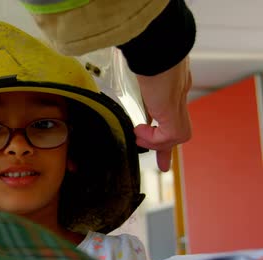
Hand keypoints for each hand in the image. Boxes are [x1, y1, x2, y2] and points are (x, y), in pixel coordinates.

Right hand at [134, 56, 192, 171]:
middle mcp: (179, 93)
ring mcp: (178, 103)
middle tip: (162, 165)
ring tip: (137, 134)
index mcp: (171, 83)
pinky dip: (152, 138)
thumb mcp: (139, 66)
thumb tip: (127, 64)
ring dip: (156, 141)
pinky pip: (168, 136)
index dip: (165, 128)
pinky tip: (139, 129)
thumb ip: (136, 73)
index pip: (172, 110)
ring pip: (177, 135)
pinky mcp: (173, 113)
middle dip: (166, 148)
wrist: (157, 47)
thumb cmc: (145, 50)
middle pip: (178, 130)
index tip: (163, 142)